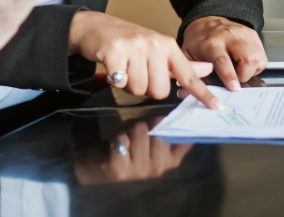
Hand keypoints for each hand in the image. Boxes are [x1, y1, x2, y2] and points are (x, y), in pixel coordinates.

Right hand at [69, 11, 221, 109]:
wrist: (94, 26)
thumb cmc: (128, 41)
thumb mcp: (157, 49)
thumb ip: (181, 64)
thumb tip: (207, 69)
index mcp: (167, 46)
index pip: (188, 74)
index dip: (203, 93)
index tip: (218, 107)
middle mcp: (153, 44)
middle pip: (159, 90)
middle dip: (145, 87)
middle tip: (135, 71)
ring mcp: (134, 46)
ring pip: (139, 89)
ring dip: (129, 84)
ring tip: (124, 67)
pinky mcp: (114, 50)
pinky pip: (120, 82)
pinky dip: (114, 79)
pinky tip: (112, 66)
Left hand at [74, 117, 192, 184]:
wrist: (98, 166)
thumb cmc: (128, 146)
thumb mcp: (149, 137)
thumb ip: (162, 128)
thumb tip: (175, 113)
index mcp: (170, 160)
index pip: (185, 140)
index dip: (179, 124)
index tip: (172, 117)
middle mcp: (159, 169)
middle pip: (159, 131)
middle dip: (146, 123)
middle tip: (136, 129)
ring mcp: (139, 171)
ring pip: (140, 131)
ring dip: (129, 128)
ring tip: (124, 136)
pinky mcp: (120, 170)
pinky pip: (122, 140)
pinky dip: (117, 136)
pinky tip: (115, 144)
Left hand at [182, 16, 267, 91]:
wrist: (205, 20)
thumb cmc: (197, 41)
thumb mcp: (188, 55)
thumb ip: (190, 72)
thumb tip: (187, 91)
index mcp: (211, 44)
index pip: (223, 61)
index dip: (230, 76)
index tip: (234, 88)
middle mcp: (229, 37)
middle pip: (248, 57)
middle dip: (246, 74)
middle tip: (237, 79)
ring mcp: (243, 34)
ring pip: (259, 57)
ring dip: (252, 70)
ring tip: (240, 70)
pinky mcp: (252, 34)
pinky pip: (262, 55)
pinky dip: (256, 64)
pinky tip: (244, 63)